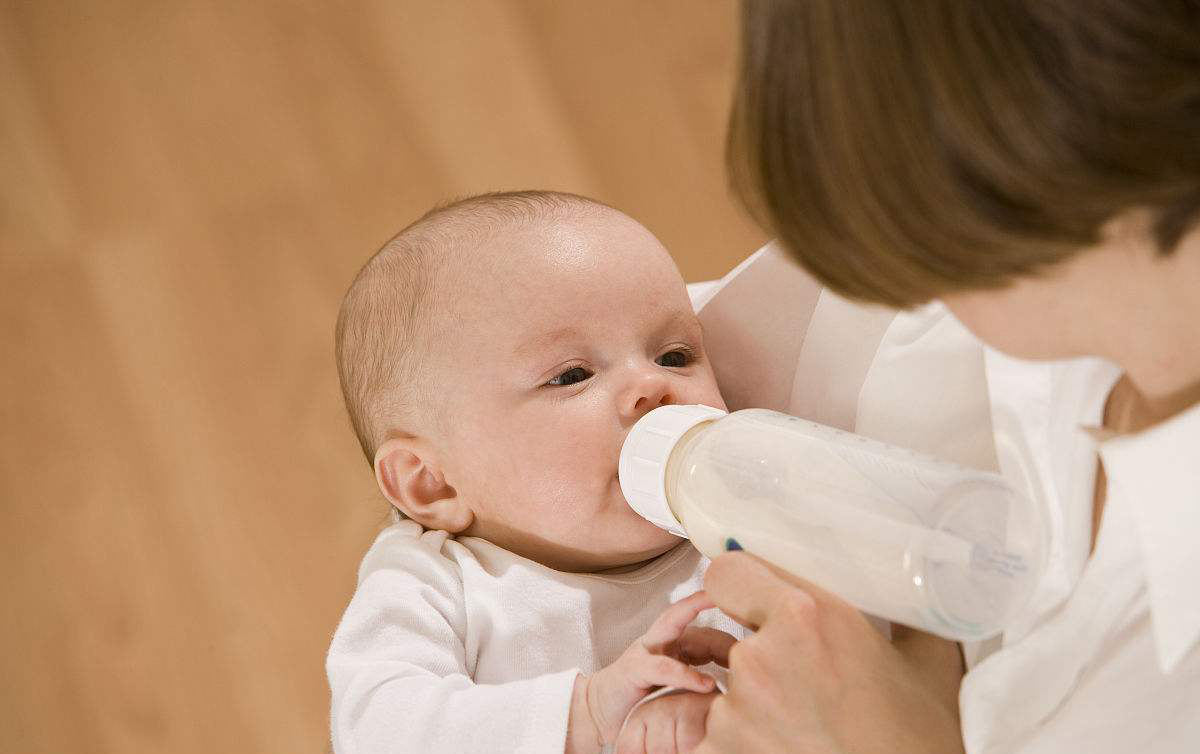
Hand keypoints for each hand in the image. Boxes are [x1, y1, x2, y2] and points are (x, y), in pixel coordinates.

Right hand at [568, 591, 736, 752]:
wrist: (599, 711)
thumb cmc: (640, 695)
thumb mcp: (677, 683)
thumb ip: (700, 675)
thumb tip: (737, 682)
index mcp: (672, 643)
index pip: (706, 629)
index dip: (729, 634)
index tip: (756, 635)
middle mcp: (659, 639)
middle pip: (685, 610)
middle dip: (707, 597)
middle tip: (739, 594)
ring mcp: (644, 650)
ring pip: (672, 625)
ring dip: (697, 623)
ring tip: (731, 638)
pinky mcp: (633, 669)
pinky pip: (662, 667)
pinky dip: (685, 674)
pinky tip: (706, 684)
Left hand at [695, 553, 964, 753]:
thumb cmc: (921, 740)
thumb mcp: (927, 660)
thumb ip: (900, 612)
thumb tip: (903, 586)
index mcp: (804, 617)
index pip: (727, 573)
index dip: (741, 589)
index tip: (756, 606)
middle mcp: (760, 657)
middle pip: (733, 641)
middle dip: (762, 659)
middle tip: (806, 688)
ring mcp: (734, 711)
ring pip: (727, 692)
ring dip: (754, 707)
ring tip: (804, 728)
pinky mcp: (718, 753)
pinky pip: (716, 736)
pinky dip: (743, 744)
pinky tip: (786, 748)